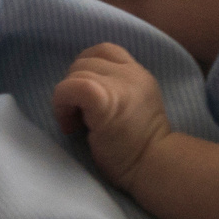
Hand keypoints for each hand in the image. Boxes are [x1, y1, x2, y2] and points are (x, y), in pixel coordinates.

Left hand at [52, 43, 169, 188]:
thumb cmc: (141, 150)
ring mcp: (120, 84)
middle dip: (75, 87)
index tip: (87, 100)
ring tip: (78, 125)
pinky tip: (71, 126)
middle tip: (81, 118)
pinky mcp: (105, 99)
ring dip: (67, 99)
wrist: (155, 168)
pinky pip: (71, 87)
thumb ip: (117, 90)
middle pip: (85, 61)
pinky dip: (62, 104)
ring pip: (75, 73)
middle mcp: (132, 73)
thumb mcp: (135, 108)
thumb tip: (80, 88)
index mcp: (139, 74)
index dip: (87, 70)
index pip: (104, 51)